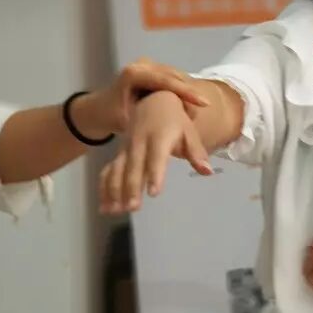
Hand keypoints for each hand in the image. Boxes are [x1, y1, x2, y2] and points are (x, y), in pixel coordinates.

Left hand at [80, 59, 207, 136]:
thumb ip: (150, 122)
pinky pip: (174, 79)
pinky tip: (188, 107)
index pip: (166, 81)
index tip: (204, 103)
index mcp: (133, 73)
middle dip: (189, 94)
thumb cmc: (111, 116)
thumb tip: (175, 128)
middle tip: (197, 115)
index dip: (186, 92)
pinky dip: (182, 92)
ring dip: (187, 94)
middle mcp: (142, 64)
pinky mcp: (154, 70)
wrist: (99, 109)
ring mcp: (148, 65)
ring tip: (192, 114)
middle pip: (174, 77)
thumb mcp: (128, 122)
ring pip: (177, 77)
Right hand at [99, 91, 211, 213]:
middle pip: (134, 166)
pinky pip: (109, 170)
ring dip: (114, 190)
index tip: (154, 192)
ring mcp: (126, 148)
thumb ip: (196, 153)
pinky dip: (105, 188)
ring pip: (117, 170)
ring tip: (114, 211)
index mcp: (159, 136)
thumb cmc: (176, 121)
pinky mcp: (119, 154)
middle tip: (133, 208)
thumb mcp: (189, 132)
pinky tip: (105, 207)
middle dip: (131, 187)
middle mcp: (139, 142)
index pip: (156, 157)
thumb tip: (208, 171)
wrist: (153, 101)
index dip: (154, 174)